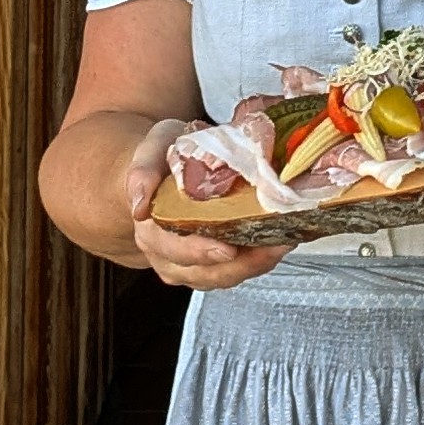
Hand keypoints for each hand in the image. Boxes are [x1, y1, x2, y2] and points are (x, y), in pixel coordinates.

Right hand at [128, 119, 294, 289]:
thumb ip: (143, 169)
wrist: (165, 168)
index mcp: (151, 229)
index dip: (200, 252)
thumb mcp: (152, 147)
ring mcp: (190, 265)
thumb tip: (140, 204)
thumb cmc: (162, 157)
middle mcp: (167, 255)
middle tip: (272, 245)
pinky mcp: (212, 265)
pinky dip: (259, 260)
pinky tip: (279, 241)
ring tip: (283, 241)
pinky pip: (236, 271)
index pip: (172, 249)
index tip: (227, 248)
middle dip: (242, 263)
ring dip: (256, 264)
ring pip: (224, 277)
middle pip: (204, 273)